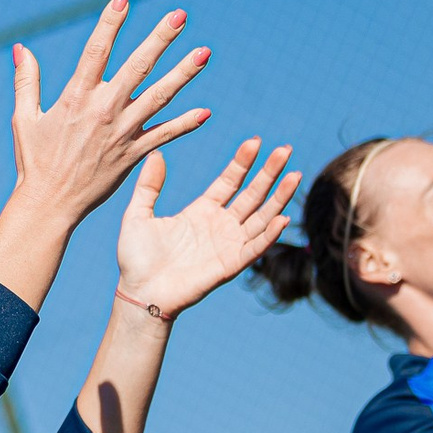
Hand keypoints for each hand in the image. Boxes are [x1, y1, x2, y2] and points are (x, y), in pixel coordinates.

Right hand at [9, 0, 211, 225]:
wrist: (50, 204)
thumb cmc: (34, 161)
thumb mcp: (24, 118)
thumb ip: (26, 81)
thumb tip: (21, 47)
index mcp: (76, 97)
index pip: (96, 50)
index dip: (110, 23)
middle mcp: (104, 110)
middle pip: (138, 66)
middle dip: (161, 39)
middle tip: (181, 16)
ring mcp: (122, 132)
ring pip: (160, 96)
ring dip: (184, 73)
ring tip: (204, 52)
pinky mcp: (134, 153)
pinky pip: (165, 135)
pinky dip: (185, 123)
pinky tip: (205, 111)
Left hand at [115, 140, 300, 318]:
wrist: (139, 291)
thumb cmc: (136, 257)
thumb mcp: (138, 214)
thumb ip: (148, 186)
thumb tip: (156, 154)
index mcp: (201, 211)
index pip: (229, 181)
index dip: (243, 162)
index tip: (254, 141)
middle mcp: (220, 225)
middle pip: (252, 194)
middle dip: (269, 172)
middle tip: (285, 149)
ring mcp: (228, 244)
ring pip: (261, 217)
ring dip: (279, 198)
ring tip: (295, 175)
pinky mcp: (230, 265)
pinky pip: (255, 248)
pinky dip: (270, 234)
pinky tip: (283, 217)